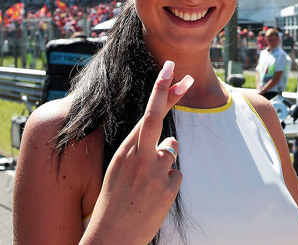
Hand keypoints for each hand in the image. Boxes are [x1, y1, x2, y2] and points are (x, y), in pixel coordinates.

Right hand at [83, 61, 192, 243]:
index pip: (146, 114)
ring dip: (164, 166)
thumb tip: (171, 141)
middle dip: (171, 93)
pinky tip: (154, 199)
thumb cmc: (114, 202)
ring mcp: (155, 170)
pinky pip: (176, 175)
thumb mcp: (120, 170)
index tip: (170, 70)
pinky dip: (169, 185)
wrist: (111, 236)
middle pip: (159, 117)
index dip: (160, 91)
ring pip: (171, 152)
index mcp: (125, 150)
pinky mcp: (168, 187)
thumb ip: (142, 152)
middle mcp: (139, 155)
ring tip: (147, 188)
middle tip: (186, 76)